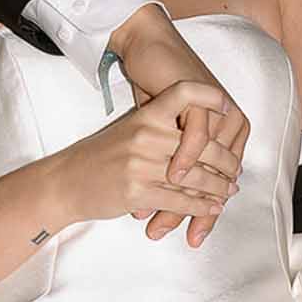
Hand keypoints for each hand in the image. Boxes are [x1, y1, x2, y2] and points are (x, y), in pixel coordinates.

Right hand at [53, 81, 237, 231]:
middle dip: (226, 163)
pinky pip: (181, 200)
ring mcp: (142, 163)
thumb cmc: (99, 155)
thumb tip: (199, 139)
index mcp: (146, 115)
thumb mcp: (128, 130)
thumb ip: (159, 129)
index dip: (209, 96)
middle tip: (236, 172)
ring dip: (219, 189)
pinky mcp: (138, 191)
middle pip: (202, 144)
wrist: (65, 181)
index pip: (183, 93)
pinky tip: (212, 208)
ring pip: (196, 177)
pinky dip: (201, 207)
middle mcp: (146, 135)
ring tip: (229, 192)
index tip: (225, 106)